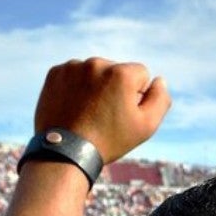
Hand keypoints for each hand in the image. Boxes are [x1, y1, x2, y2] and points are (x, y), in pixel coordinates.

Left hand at [33, 57, 171, 163]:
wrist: (66, 152)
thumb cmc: (110, 140)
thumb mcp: (146, 125)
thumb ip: (160, 99)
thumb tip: (158, 80)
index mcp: (121, 73)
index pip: (141, 74)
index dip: (137, 95)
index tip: (123, 113)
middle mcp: (96, 63)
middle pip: (116, 71)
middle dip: (115, 88)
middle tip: (105, 115)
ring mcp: (73, 67)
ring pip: (95, 72)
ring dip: (95, 87)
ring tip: (88, 112)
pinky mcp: (55, 73)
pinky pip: (74, 74)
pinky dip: (76, 87)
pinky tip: (75, 106)